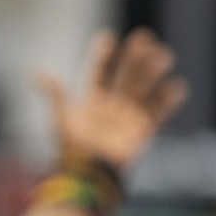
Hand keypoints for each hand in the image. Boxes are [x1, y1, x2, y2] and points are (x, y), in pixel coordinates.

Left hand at [37, 28, 187, 171]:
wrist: (87, 178)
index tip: (109, 38)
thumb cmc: (72, 152)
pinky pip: (157, 114)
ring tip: (162, 54)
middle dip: (134, 58)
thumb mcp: (61, 121)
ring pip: (142, 90)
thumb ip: (56, 96)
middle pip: (125, 77)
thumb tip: (38, 73)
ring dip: (152, 73)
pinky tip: (177, 86)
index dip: (103, 56)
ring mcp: (128, 118)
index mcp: (92, 102)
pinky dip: (167, 102)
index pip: (99, 73)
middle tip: (144, 37)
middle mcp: (112, 107)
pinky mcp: (141, 132)